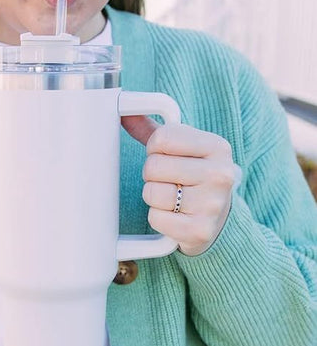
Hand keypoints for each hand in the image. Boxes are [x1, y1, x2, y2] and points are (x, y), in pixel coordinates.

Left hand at [121, 115, 235, 255]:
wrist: (218, 218)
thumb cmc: (193, 177)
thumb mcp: (182, 149)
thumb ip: (153, 130)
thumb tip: (123, 115)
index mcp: (217, 146)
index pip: (161, 138)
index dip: (154, 149)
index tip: (166, 157)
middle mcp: (220, 174)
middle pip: (153, 166)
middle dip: (152, 175)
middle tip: (168, 181)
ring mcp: (212, 204)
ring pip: (152, 193)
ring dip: (153, 197)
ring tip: (171, 198)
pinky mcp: (200, 230)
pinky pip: (155, 218)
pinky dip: (158, 218)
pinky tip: (174, 216)